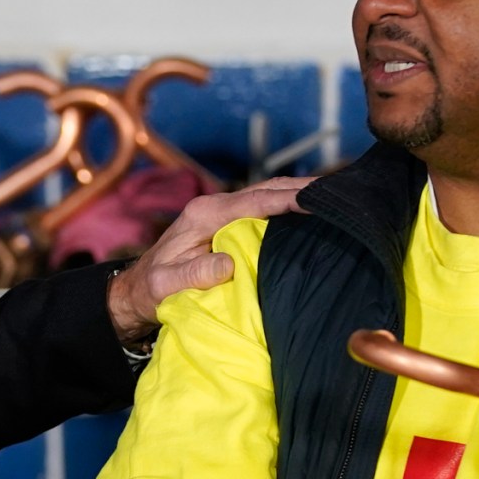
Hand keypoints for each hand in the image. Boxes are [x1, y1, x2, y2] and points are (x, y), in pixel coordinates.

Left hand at [105, 175, 316, 344]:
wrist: (136, 290)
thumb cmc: (150, 290)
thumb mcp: (165, 287)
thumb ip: (193, 274)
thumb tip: (227, 264)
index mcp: (204, 214)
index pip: (255, 201)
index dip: (288, 199)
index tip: (319, 199)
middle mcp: (215, 206)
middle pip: (267, 190)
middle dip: (304, 188)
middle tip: (342, 192)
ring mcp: (223, 213)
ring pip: (268, 196)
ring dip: (300, 194)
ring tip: (337, 198)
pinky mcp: (229, 224)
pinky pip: (264, 211)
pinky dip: (289, 208)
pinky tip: (312, 214)